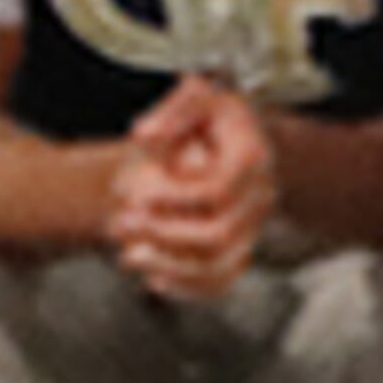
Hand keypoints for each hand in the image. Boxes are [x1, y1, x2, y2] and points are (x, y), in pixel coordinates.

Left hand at [104, 76, 277, 297]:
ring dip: (168, 266)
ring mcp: (253, 228)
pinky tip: (154, 277)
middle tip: (121, 222)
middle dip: (163, 235)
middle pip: (217, 235)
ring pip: (219, 267)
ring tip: (130, 255)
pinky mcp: (239, 251)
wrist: (224, 140)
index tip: (136, 192)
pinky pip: (220, 282)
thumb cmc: (208, 117)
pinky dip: (186, 287)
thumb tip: (144, 135)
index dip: (171, 198)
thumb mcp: (195, 95)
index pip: (216, 191)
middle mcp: (260, 196)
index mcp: (252, 156)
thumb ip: (172, 110)